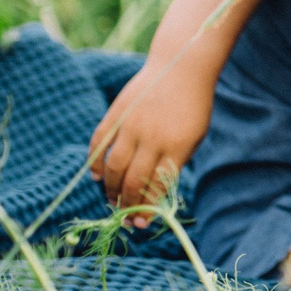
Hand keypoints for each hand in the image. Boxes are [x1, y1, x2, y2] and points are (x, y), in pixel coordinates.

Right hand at [86, 56, 215, 225]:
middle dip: (128, 205)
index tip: (142, 223)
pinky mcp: (116, 114)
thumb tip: (153, 194)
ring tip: (112, 202)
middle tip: (125, 219)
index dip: (147, 209)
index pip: (157, 187)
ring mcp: (131, 125)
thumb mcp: (194, 136)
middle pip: (134, 181)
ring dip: (110, 189)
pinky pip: (100, 143)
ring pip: (114, 167)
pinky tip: (97, 177)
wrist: (180, 67)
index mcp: (177, 146)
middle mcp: (152, 138)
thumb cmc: (192, 107)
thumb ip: (174, 163)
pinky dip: (95, 163)